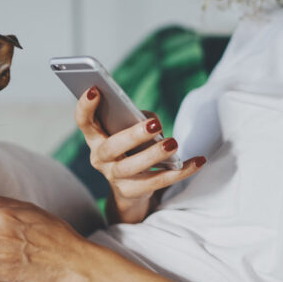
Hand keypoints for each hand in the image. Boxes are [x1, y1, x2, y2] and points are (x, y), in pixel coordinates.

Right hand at [74, 86, 205, 223]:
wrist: (130, 190)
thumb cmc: (131, 149)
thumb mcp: (130, 132)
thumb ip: (137, 120)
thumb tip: (152, 123)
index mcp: (95, 138)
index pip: (84, 122)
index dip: (85, 107)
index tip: (95, 89)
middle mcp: (100, 159)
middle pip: (111, 148)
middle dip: (132, 136)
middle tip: (154, 125)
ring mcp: (114, 177)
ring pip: (131, 168)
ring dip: (153, 155)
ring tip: (173, 143)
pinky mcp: (132, 192)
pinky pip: (158, 182)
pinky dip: (180, 171)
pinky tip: (197, 161)